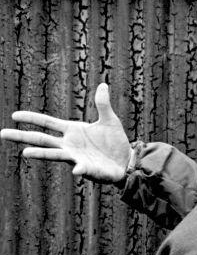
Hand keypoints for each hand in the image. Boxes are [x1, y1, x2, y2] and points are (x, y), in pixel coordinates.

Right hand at [1, 83, 132, 183]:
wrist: (126, 161)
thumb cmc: (114, 142)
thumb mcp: (110, 120)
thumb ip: (103, 104)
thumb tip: (103, 84)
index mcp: (72, 131)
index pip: (47, 122)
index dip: (32, 118)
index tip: (14, 115)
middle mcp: (70, 145)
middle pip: (42, 139)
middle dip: (23, 136)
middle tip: (2, 133)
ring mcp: (77, 158)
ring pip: (55, 155)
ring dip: (41, 154)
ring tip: (26, 153)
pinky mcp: (88, 169)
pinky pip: (82, 169)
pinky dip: (79, 169)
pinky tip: (76, 170)